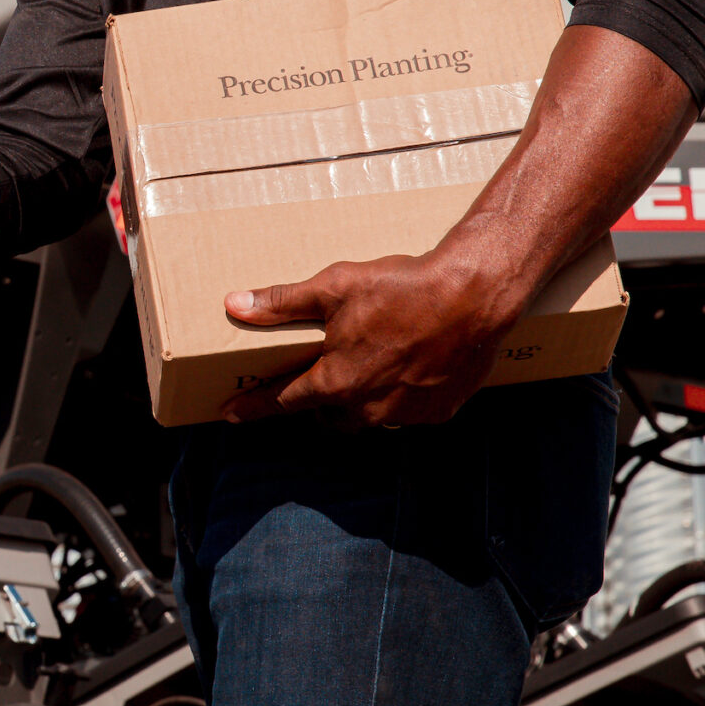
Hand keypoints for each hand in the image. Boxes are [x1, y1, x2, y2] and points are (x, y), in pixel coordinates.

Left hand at [217, 249, 514, 428]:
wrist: (474, 296)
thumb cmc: (401, 289)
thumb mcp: (333, 288)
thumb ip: (282, 303)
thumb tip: (236, 305)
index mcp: (337, 382)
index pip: (283, 400)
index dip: (255, 404)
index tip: (231, 412)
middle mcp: (369, 408)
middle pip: (327, 416)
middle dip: (317, 403)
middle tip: (316, 380)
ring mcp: (406, 414)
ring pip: (368, 418)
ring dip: (359, 402)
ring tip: (365, 371)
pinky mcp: (439, 411)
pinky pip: (407, 413)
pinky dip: (399, 397)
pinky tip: (405, 370)